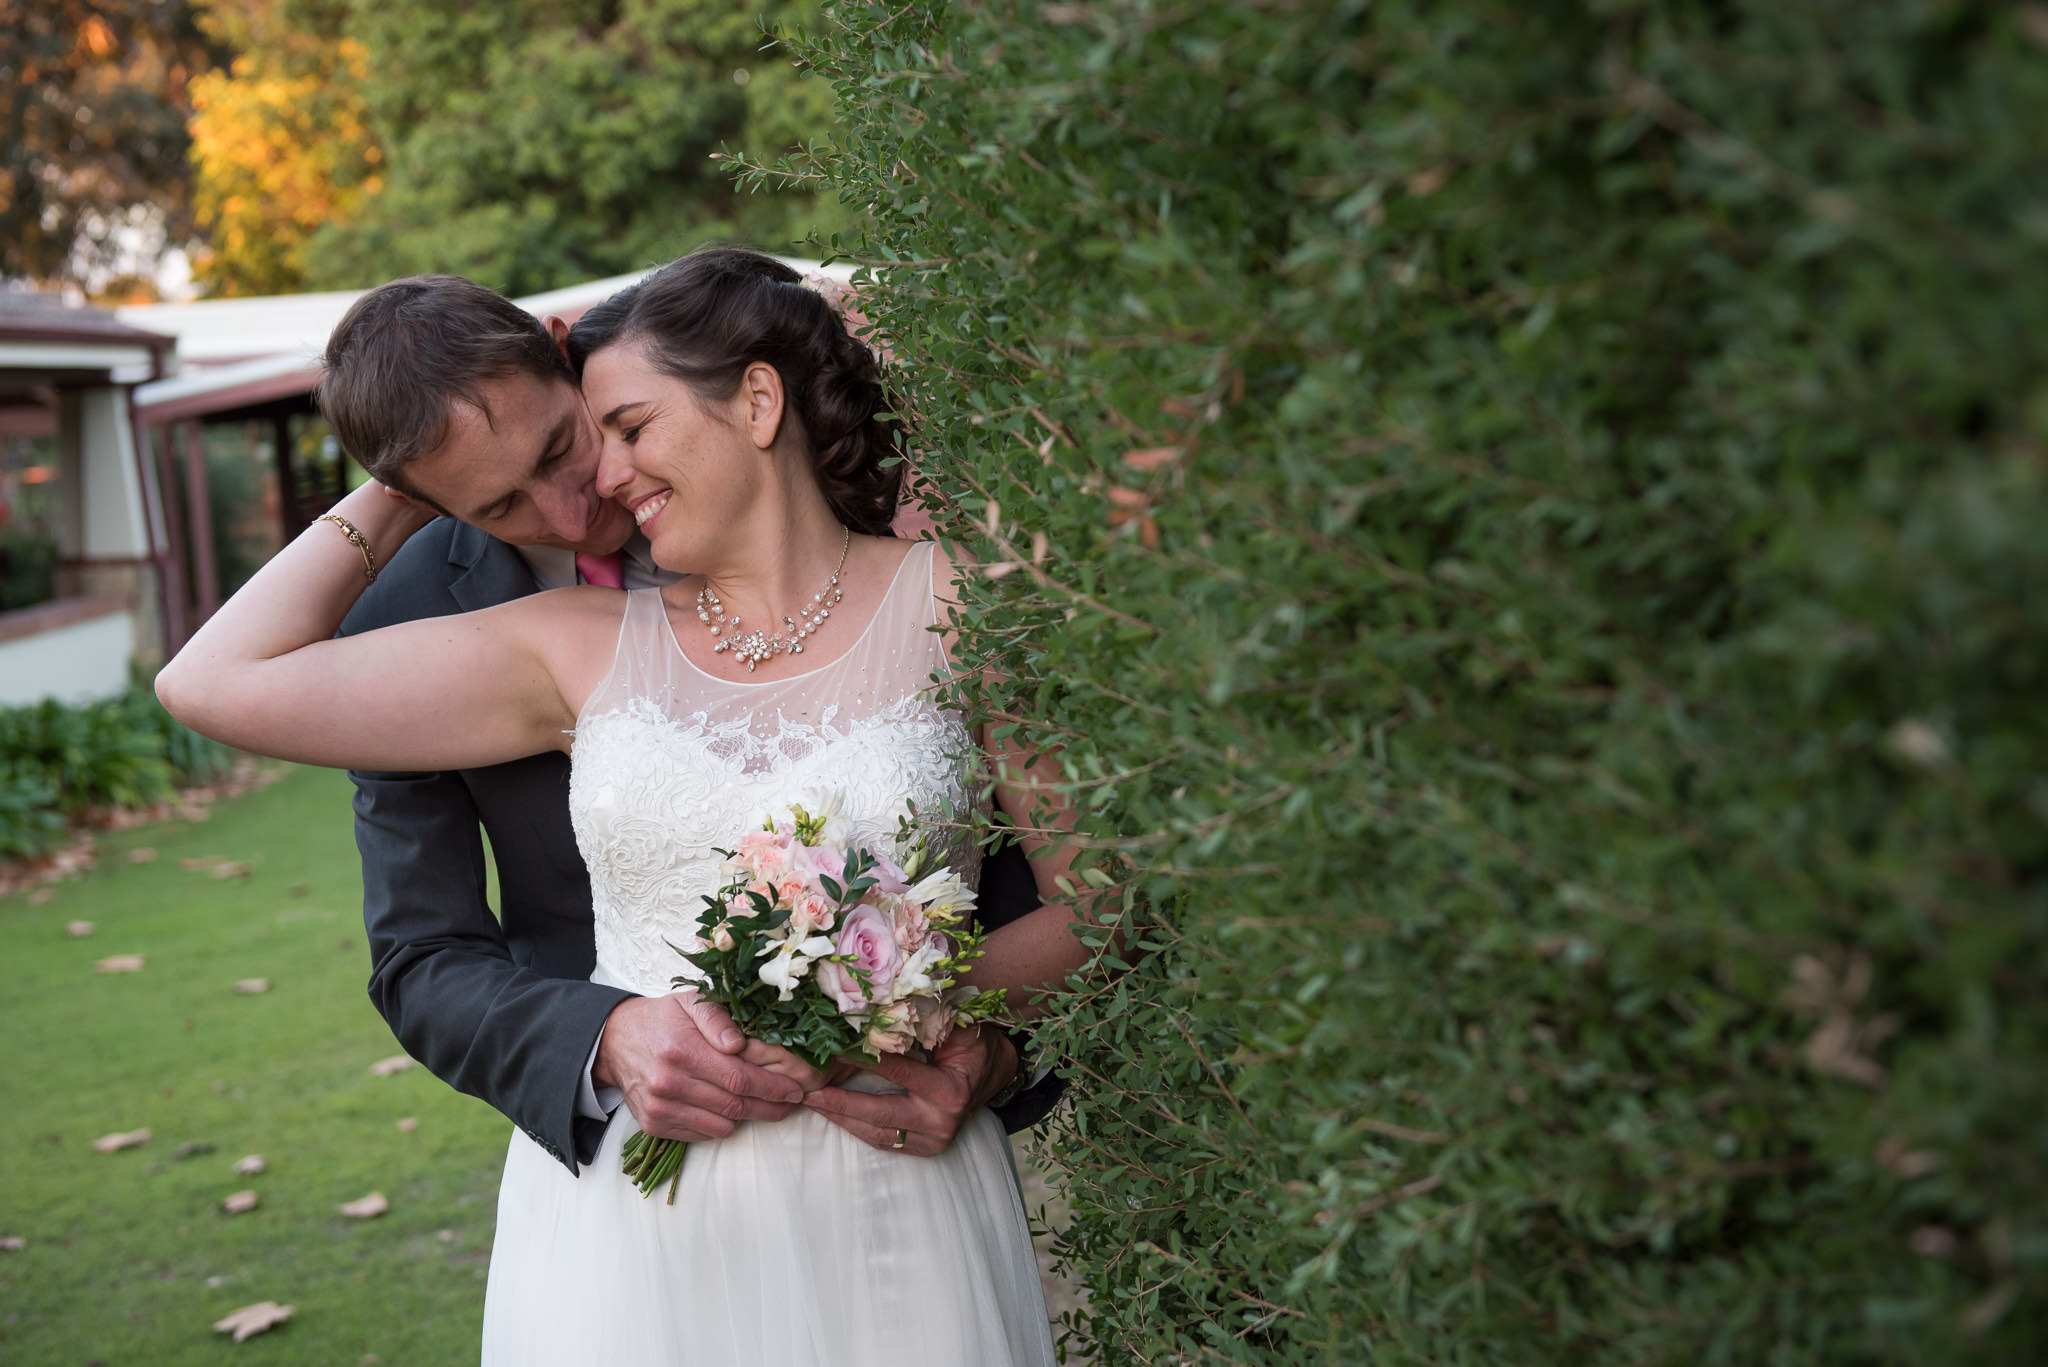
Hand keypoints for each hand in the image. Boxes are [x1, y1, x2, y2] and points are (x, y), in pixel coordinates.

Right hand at [594, 992, 822, 1142]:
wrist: (617, 1041)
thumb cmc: (663, 1019)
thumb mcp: (691, 1002)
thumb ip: (718, 1019)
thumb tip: (740, 1044)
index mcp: (681, 1050)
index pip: (738, 1078)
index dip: (773, 1087)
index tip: (797, 1089)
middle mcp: (667, 1083)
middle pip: (734, 1106)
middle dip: (771, 1107)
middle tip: (794, 1103)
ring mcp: (659, 1108)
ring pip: (721, 1126)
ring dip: (747, 1118)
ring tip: (764, 1104)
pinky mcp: (654, 1125)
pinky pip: (701, 1134)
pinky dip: (720, 1125)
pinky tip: (727, 1107)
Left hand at [800, 1025, 1018, 1156]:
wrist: (997, 1073)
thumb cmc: (975, 1044)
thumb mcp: (958, 1028)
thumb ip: (926, 1021)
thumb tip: (883, 1005)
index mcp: (950, 1091)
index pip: (897, 1073)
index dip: (863, 1061)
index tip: (833, 1050)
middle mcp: (942, 1121)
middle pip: (880, 1113)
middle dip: (840, 1103)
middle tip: (808, 1093)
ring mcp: (934, 1140)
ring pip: (878, 1133)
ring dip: (842, 1119)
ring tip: (813, 1104)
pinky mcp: (927, 1149)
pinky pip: (886, 1142)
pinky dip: (858, 1129)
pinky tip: (836, 1116)